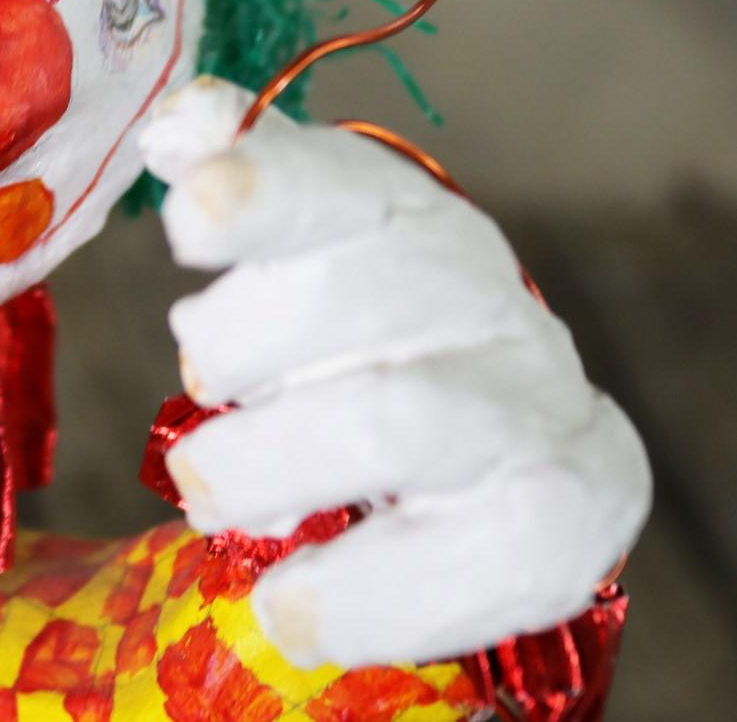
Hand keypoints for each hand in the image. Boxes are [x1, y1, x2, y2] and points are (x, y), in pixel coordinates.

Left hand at [138, 77, 650, 669]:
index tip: (190, 213)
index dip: (263, 191)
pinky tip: (288, 606)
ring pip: (394, 422)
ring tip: (208, 490)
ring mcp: (528, 401)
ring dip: (272, 464)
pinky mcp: (562, 515)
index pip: (332, 182)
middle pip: (348, 300)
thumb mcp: (299, 242)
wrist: (507, 439)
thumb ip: (244, 183)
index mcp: (394, 208)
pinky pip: (465, 565)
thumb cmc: (359, 327)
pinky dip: (356, 595)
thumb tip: (175, 130)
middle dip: (240, 350)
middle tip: (200, 390)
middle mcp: (474, 288)